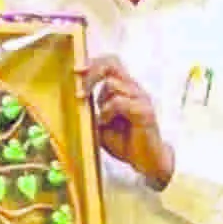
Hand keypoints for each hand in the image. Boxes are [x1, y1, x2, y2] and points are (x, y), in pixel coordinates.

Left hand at [80, 56, 173, 188]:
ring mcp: (141, 98)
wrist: (147, 160)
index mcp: (124, 88)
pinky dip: (107, 112)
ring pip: (112, 84)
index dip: (92, 63)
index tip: (75, 70)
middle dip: (92, 72)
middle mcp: (133, 88)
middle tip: (79, 88)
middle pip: (112, 64)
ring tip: (99, 118)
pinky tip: (105, 122)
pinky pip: (119, 102)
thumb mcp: (101, 124)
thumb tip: (75, 98)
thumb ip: (92, 109)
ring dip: (99, 100)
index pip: (109, 63)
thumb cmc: (125, 141)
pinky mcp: (144, 111)